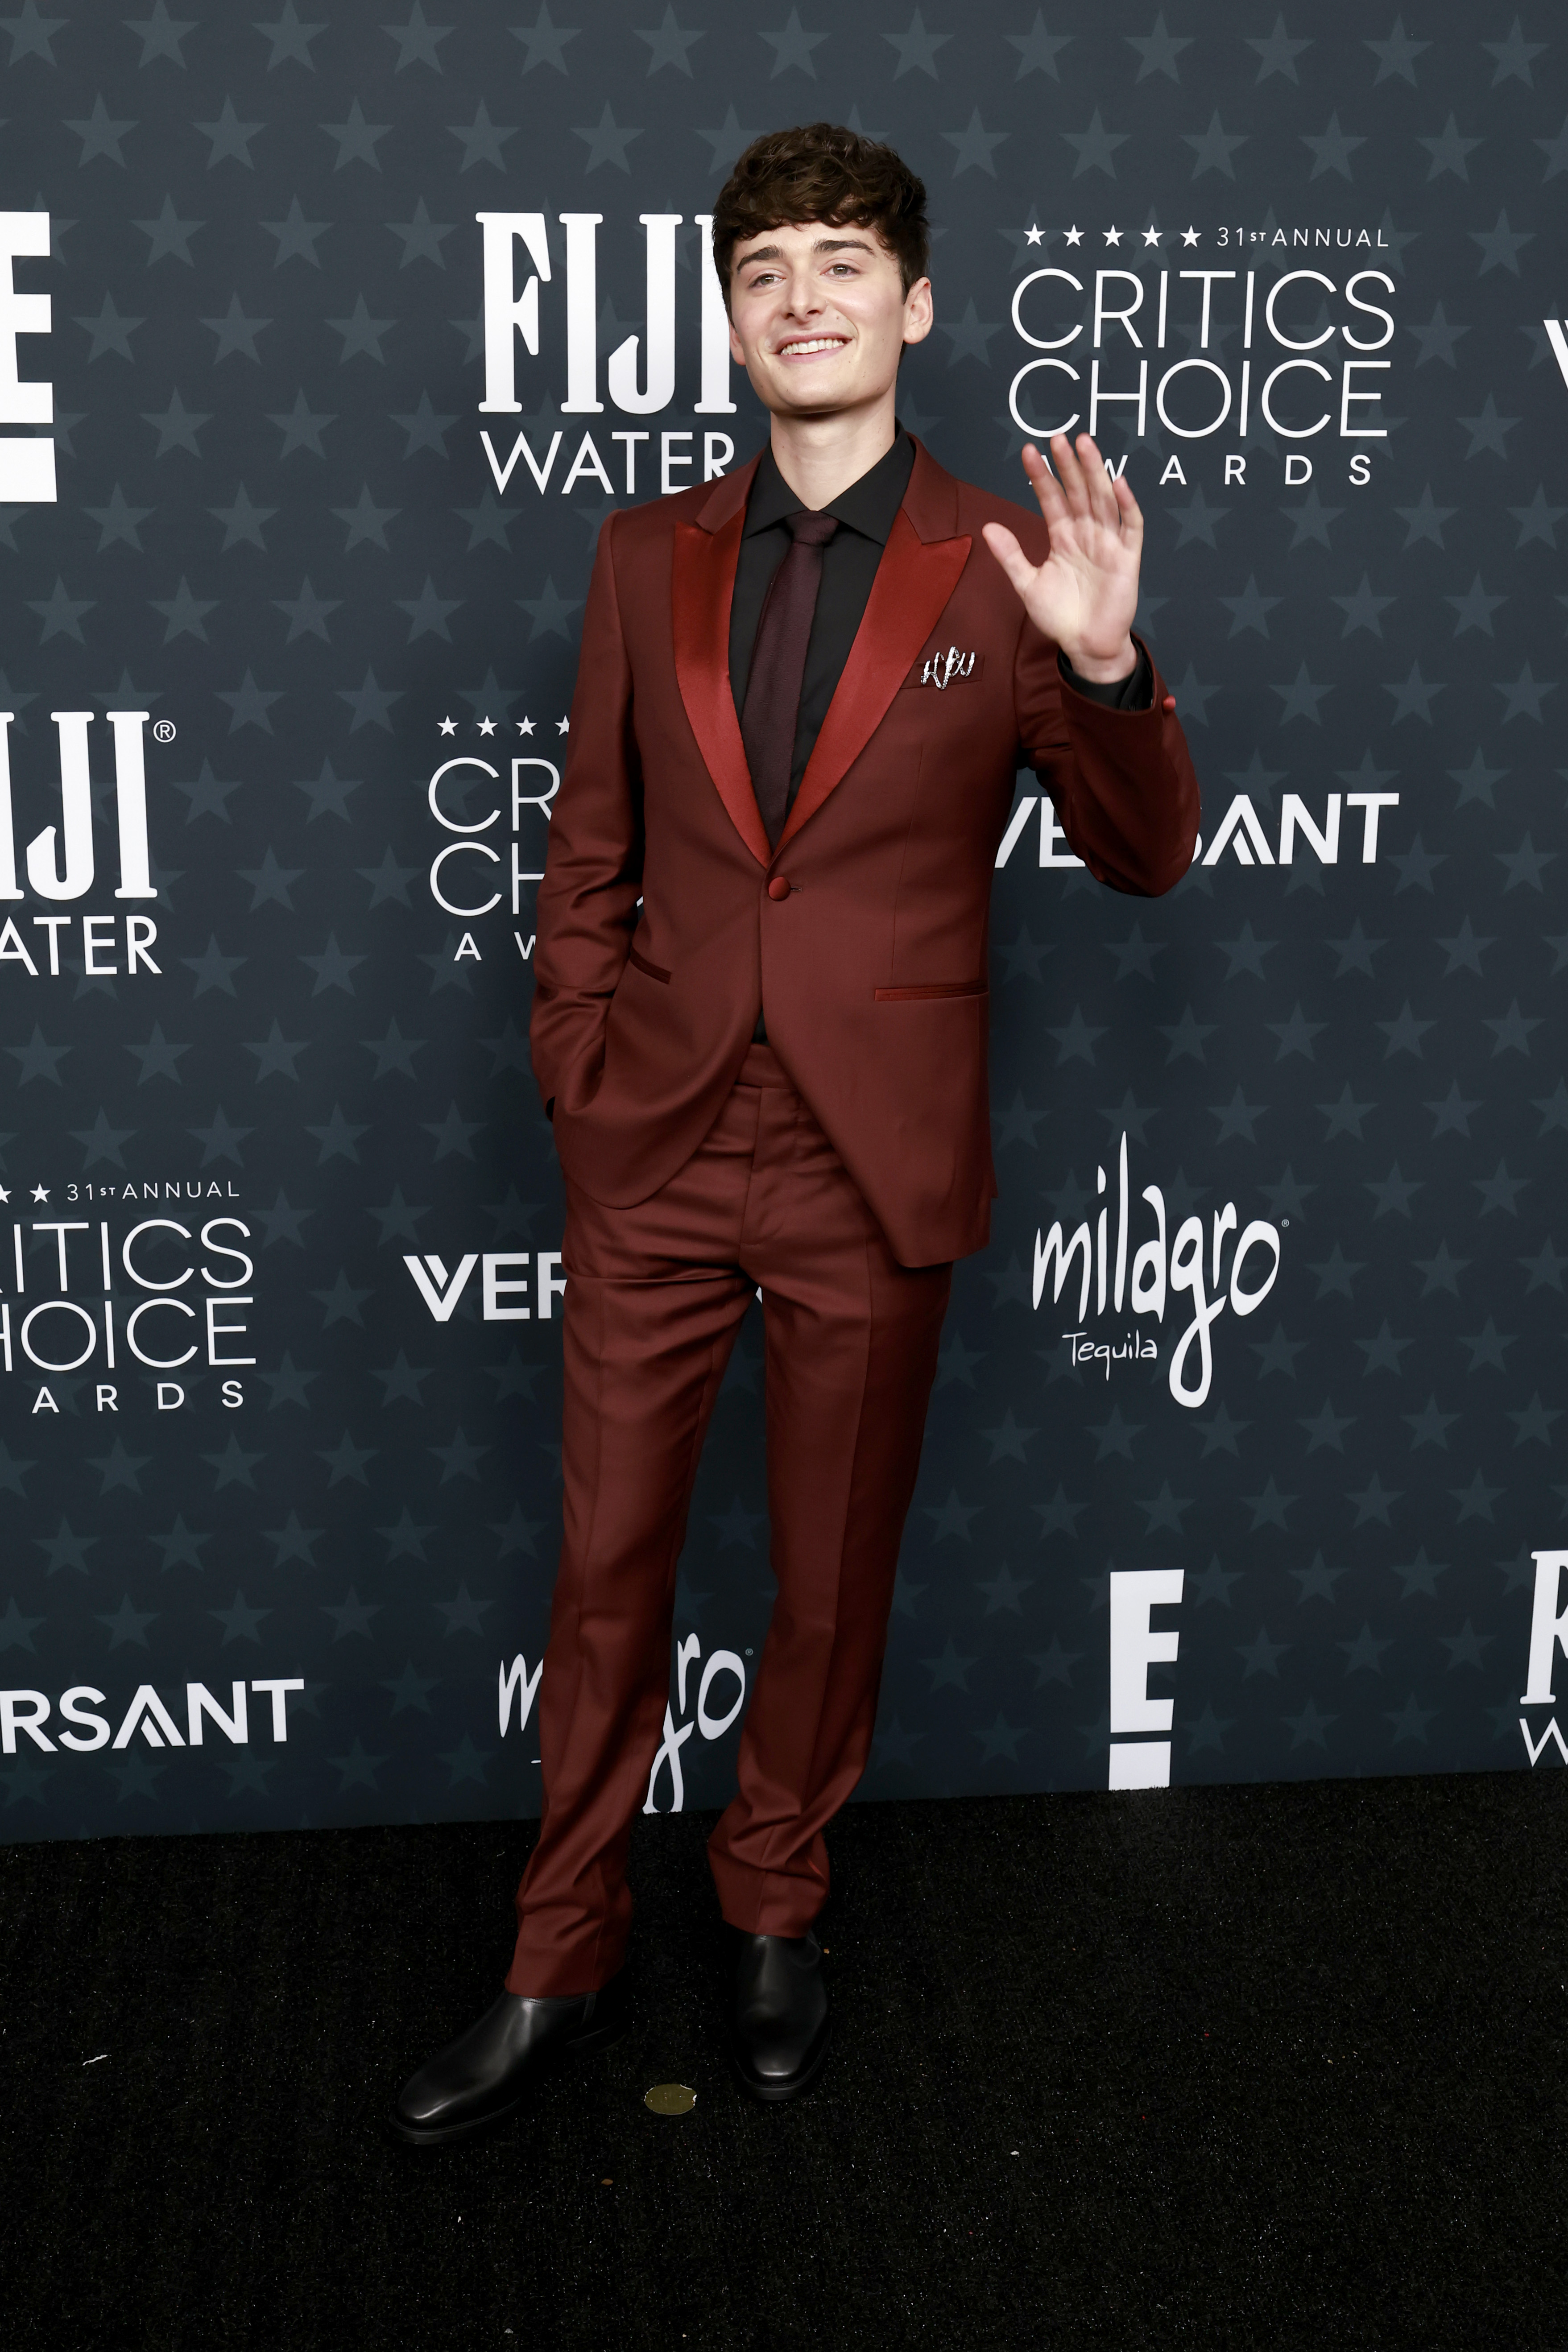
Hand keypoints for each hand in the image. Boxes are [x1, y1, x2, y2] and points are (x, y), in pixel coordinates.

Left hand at [981, 432, 1142, 682]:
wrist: (1086, 645)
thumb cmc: (1060, 617)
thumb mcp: (1028, 585)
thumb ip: (1010, 556)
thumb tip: (987, 527)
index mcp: (1063, 537)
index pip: (1051, 498)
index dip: (1041, 476)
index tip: (1028, 452)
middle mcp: (1086, 533)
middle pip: (1078, 491)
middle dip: (1068, 465)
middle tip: (1058, 437)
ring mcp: (1108, 542)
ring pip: (1103, 499)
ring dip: (1095, 472)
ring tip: (1084, 445)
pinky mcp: (1128, 557)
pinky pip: (1131, 525)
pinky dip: (1127, 504)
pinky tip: (1118, 482)